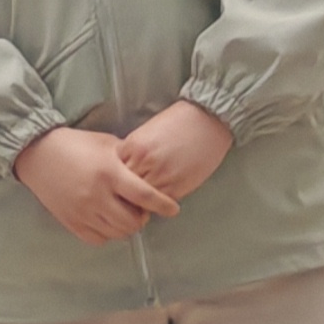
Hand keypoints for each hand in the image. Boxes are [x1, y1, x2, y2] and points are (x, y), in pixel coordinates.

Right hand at [13, 126, 179, 245]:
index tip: (173, 209)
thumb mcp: (106, 144)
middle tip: (141, 210)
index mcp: (110, 173)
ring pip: (117, 233)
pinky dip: (107, 233)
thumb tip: (150, 171)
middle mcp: (97, 196)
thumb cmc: (76, 144)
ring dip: (126, 226)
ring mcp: (83, 211)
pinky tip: (106, 221)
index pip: (145, 196)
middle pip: (133, 222)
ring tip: (124, 214)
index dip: (163, 205)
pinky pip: (98, 239)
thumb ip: (129, 159)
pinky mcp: (71, 221)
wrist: (38, 153)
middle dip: (142, 218)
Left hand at [115, 100, 233, 202]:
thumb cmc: (180, 122)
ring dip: (141, 202)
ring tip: (146, 199)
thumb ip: (134, 152)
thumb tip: (127, 171)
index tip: (122, 182)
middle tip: (131, 196)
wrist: (208, 119)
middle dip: (126, 194)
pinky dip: (158, 203)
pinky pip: (159, 203)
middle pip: (123, 189)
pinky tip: (161, 197)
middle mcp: (142, 162)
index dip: (118, 179)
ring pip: (140, 201)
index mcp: (132, 146)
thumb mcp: (147, 133)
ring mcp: (159, 176)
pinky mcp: (176, 187)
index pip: (114, 171)